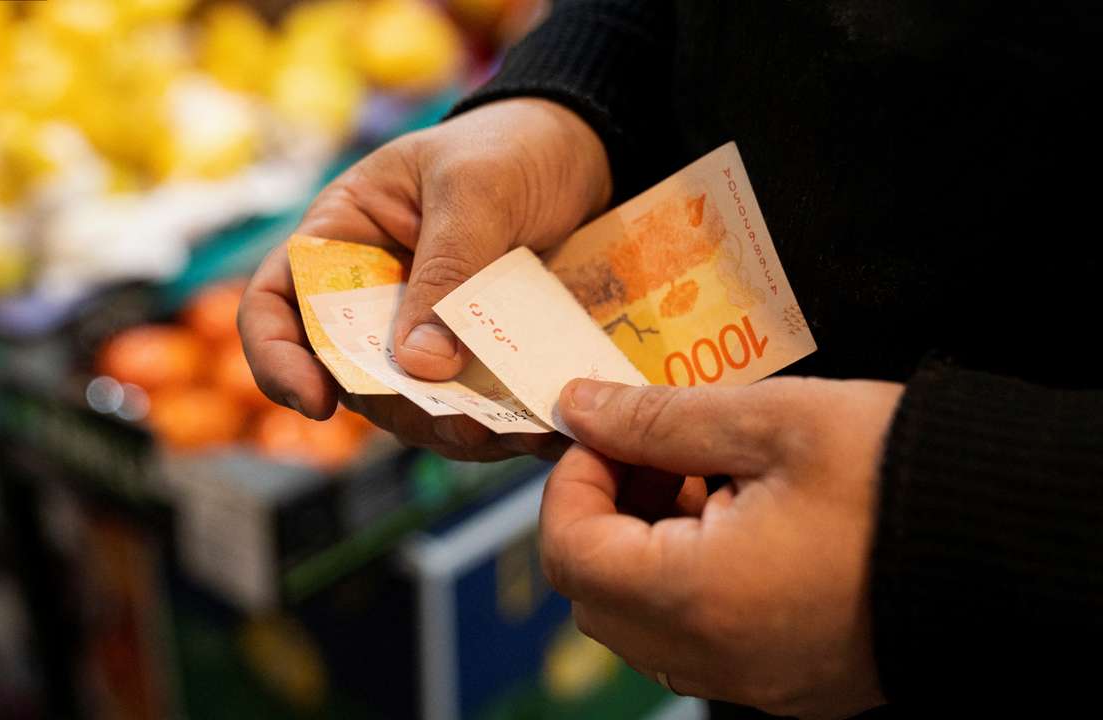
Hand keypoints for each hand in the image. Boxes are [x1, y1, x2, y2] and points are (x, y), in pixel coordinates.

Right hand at [239, 98, 610, 459]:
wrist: (581, 155)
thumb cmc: (509, 148)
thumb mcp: (476, 190)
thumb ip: (447, 269)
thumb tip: (421, 364)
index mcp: (339, 236)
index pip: (275, 304)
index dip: (277, 358)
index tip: (316, 403)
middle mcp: (367, 291)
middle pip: (345, 372)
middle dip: (392, 407)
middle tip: (455, 421)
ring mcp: (417, 329)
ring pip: (406, 402)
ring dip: (446, 427)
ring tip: (501, 431)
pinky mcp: (468, 354)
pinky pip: (462, 404)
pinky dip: (491, 424)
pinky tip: (528, 428)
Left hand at [540, 377, 903, 718]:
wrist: (1016, 543)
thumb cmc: (900, 477)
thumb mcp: (772, 424)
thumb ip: (658, 419)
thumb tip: (580, 407)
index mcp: (698, 597)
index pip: (571, 552)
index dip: (572, 482)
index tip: (606, 434)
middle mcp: (717, 657)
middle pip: (598, 595)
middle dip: (607, 513)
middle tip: (654, 452)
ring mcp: (756, 679)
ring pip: (645, 621)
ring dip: (648, 546)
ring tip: (708, 478)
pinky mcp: (790, 679)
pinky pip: (702, 639)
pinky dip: (692, 580)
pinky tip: (743, 519)